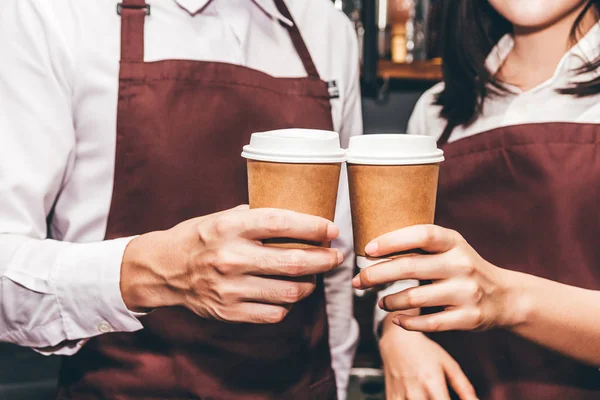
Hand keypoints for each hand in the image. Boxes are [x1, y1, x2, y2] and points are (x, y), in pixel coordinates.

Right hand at [121, 205, 342, 323]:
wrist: (164, 269)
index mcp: (229, 227)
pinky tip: (289, 294)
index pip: (281, 223)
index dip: (313, 226)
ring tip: (313, 276)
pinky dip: (289, 304)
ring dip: (309, 284)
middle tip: (336, 256)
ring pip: (289, 292)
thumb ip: (256, 217)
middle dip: (323, 260)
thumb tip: (299, 218)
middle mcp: (230, 257)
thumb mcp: (222, 217)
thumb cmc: (200, 237)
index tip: (332, 229)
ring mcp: (230, 288)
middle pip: (292, 262)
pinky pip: (274, 313)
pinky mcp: (229, 311)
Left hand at [353, 225, 520, 331]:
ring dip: (390, 301)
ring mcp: (466, 292)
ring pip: (416, 298)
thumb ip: (420, 246)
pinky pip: (430, 323)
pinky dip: (408, 322)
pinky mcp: (469, 318)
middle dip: (377, 274)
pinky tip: (396, 319)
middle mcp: (461, 264)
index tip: (368, 249)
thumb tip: (371, 249)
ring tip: (380, 301)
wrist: (505, 297)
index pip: (421, 235)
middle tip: (358, 280)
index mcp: (454, 242)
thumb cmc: (462, 268)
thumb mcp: (449, 249)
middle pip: (411, 267)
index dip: (393, 240)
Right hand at [379, 314, 476, 399]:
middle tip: (442, 397)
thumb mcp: (449, 365)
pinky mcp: (391, 397)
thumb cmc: (425, 351)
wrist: (397, 341)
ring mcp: (400, 396)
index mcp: (432, 383)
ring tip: (429, 397)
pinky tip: (418, 397)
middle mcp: (415, 392)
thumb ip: (465, 388)